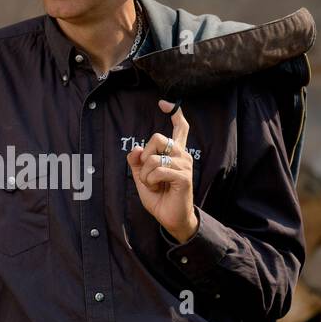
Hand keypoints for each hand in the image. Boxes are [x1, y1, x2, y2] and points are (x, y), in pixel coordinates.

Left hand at [127, 99, 198, 241]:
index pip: (180, 127)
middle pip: (157, 138)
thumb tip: (135, 148)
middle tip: (147, 174)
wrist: (170, 218)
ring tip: (153, 184)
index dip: (174, 112)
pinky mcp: (184, 177)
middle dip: (144, 156)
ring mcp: (185, 165)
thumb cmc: (159, 197)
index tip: (164, 103)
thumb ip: (137, 162)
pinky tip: (157, 188)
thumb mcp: (142, 177)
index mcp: (175, 153)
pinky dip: (150, 180)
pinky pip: (158, 170)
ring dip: (145, 174)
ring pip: (153, 158)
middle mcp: (183, 155)